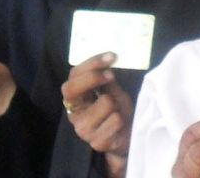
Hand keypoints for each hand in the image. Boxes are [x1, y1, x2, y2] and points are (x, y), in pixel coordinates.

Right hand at [62, 52, 134, 173]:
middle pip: (71, 89)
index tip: (111, 56)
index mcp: (76, 99)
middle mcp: (74, 113)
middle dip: (93, 78)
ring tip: (118, 111)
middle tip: (111, 75)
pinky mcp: (96, 143)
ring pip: (104, 102)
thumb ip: (107, 79)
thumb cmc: (118, 112)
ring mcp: (83, 130)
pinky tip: (120, 124)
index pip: (73, 76)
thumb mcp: (113, 92)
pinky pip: (115, 120)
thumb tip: (108, 59)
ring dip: (117, 103)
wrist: (128, 138)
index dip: (91, 63)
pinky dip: (122, 118)